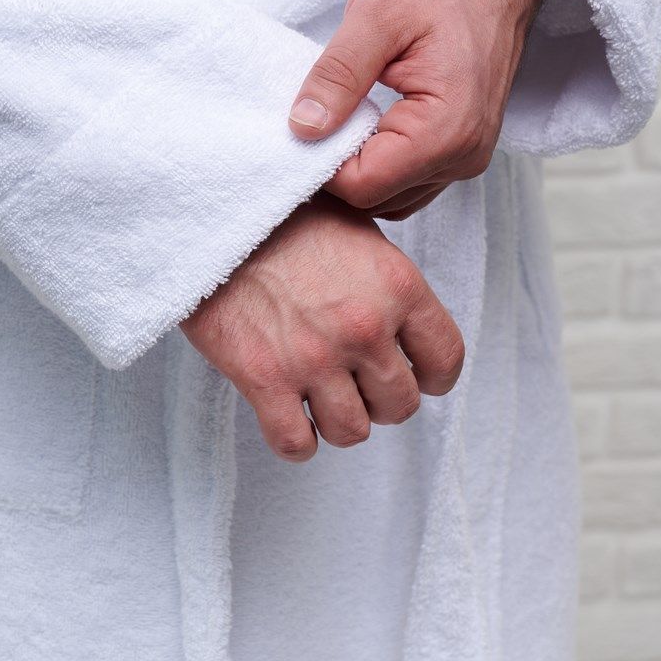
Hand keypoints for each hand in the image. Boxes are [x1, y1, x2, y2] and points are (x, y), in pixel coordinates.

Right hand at [180, 194, 463, 461]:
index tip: (416, 377)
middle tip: (356, 383)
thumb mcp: (358, 230)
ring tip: (319, 396)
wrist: (215, 215)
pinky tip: (287, 416)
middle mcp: (365, 328)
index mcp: (397, 286)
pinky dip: (296, 440)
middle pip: (399, 405)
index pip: (445, 359)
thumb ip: (387, 282)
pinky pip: (296, 444)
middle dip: (379, 400)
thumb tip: (403, 320)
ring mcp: (315, 358)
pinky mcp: (265, 379)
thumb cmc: (285, 215)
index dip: (433, 377)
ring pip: (352, 432)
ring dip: (337, 420)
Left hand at [288, 0, 548, 218]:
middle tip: (308, 120)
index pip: (363, 185)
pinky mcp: (461, 149)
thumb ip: (337, 76)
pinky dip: (378, 164)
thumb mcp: (375, 15)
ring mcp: (466, 157)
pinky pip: (409, 180)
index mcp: (446, 129)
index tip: (297, 127)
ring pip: (391, 197)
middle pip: (376, 198)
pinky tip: (359, 126)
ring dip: (356, 170)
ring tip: (335, 120)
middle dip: (334, 170)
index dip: (319, 165)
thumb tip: (301, 128)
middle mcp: (464, 156)